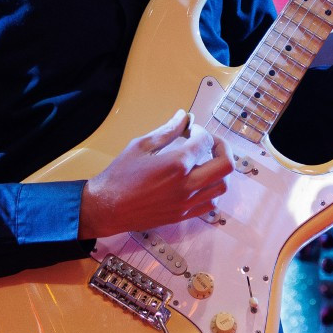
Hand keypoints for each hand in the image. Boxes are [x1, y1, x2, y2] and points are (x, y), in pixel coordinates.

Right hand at [79, 110, 231, 238]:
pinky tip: (200, 182)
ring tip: (207, 162)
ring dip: (220, 171)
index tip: (190, 129)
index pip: (205, 141)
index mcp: (177, 164)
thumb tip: (183, 117)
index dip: (200, 130)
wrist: (107, 208)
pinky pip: (210, 205)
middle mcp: (187, 184)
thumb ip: (167, 130)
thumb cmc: (120, 176)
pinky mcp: (182, 215)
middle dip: (223, 147)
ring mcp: (186, 202)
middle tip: (211, 142)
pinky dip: (211, 191)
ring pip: (222, 186)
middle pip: (226, 165)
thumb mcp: (141, 145)